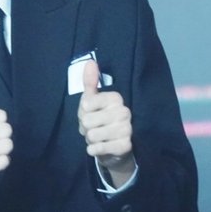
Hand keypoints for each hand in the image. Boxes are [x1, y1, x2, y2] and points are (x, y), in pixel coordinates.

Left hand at [78, 60, 134, 187]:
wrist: (113, 147)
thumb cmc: (99, 118)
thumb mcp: (92, 99)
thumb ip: (90, 81)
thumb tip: (90, 62)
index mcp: (116, 98)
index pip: (87, 103)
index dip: (83, 110)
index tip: (90, 111)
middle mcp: (125, 112)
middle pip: (87, 120)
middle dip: (85, 127)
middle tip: (93, 127)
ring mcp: (127, 129)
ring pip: (93, 134)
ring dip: (90, 139)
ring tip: (97, 137)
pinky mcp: (126, 146)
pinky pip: (100, 148)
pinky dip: (94, 149)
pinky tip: (98, 147)